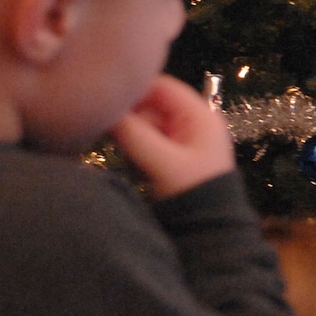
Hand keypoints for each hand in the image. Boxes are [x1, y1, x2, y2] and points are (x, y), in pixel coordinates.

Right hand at [111, 74, 237, 198]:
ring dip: (132, 136)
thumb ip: (134, 134)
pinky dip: (137, 150)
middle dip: (132, 118)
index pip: (163, 86)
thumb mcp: (163, 162)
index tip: (108, 102)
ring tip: (129, 155)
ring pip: (147, 124)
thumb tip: (107, 111)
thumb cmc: (193, 191)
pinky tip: (135, 166)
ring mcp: (183, 139)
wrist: (208, 228)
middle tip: (111, 133)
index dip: (136, 89)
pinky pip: (148, 142)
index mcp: (200, 115)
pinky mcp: (174, 156)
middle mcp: (193, 122)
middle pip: (153, 104)